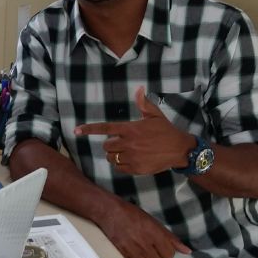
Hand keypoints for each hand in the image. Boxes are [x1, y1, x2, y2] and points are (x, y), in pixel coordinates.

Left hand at [75, 86, 194, 175]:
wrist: (180, 150)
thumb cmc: (166, 130)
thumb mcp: (155, 115)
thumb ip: (143, 103)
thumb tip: (139, 88)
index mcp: (130, 129)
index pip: (105, 128)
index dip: (89, 129)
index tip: (76, 130)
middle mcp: (129, 143)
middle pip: (106, 145)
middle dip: (112, 144)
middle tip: (124, 142)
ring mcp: (132, 157)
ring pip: (111, 157)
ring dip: (115, 155)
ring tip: (127, 151)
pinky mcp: (136, 169)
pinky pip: (119, 168)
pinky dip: (122, 165)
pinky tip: (132, 160)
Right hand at [96, 200, 190, 257]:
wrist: (109, 211)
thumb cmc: (132, 213)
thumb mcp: (154, 222)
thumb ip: (171, 238)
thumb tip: (187, 251)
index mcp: (155, 234)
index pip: (169, 254)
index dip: (166, 251)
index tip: (161, 247)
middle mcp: (145, 243)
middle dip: (156, 256)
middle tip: (149, 248)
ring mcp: (132, 249)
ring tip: (141, 252)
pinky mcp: (122, 253)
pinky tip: (132, 254)